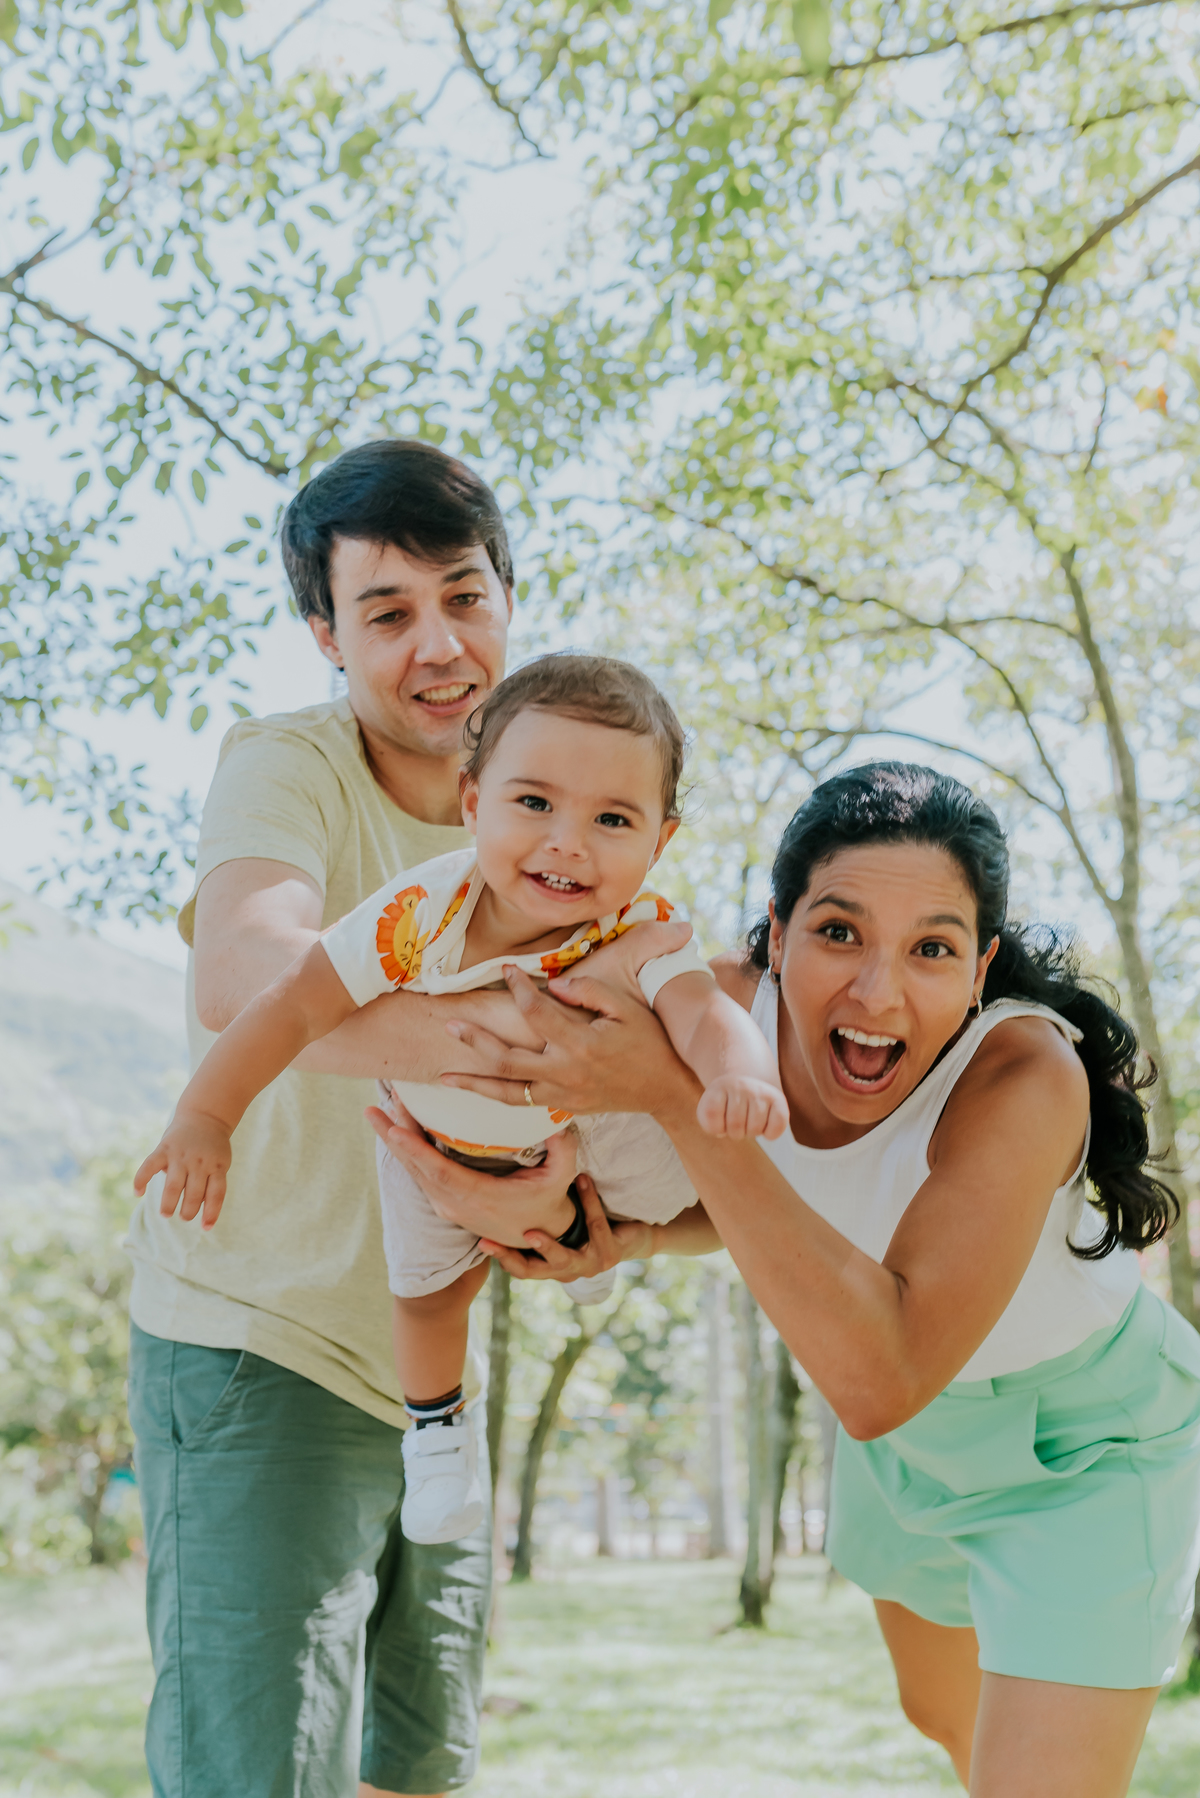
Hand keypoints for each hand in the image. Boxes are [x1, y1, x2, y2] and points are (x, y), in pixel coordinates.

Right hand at [134, 1111, 232, 1230]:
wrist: (205, 1116)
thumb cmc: (212, 1148)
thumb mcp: (219, 1163)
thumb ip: (208, 1183)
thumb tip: (195, 1208)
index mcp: (217, 1167)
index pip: (216, 1194)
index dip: (211, 1213)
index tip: (206, 1228)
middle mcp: (200, 1162)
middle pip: (194, 1193)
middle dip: (188, 1210)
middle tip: (183, 1217)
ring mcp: (181, 1155)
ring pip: (174, 1185)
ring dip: (169, 1203)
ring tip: (166, 1214)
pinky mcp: (165, 1148)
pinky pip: (150, 1165)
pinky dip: (141, 1179)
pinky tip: (137, 1192)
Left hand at [365, 1099, 578, 1245]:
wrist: (540, 1238)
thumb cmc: (549, 1202)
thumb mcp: (562, 1177)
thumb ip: (563, 1149)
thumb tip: (558, 1118)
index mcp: (480, 1196)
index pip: (440, 1172)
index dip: (416, 1151)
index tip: (394, 1130)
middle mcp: (457, 1204)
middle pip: (418, 1169)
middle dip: (394, 1137)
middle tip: (373, 1111)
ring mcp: (449, 1207)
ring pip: (415, 1173)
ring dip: (395, 1143)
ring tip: (377, 1115)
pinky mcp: (446, 1205)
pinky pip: (420, 1176)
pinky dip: (406, 1153)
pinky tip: (395, 1133)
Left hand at [440, 963, 698, 1121]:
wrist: (667, 1090)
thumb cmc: (650, 1042)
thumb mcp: (627, 1008)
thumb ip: (590, 992)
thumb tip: (556, 984)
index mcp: (581, 1044)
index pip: (536, 1011)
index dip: (517, 987)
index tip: (506, 970)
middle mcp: (566, 1073)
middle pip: (507, 1060)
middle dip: (475, 1042)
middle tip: (449, 1024)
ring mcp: (563, 1094)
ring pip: (508, 1092)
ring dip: (474, 1084)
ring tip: (443, 1076)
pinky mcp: (564, 1106)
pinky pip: (523, 1103)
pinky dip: (497, 1098)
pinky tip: (478, 1090)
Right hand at [480, 1173, 654, 1282]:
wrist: (634, 1234)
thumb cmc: (589, 1225)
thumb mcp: (559, 1222)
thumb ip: (536, 1217)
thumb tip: (499, 1191)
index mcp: (552, 1266)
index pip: (521, 1268)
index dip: (501, 1257)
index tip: (481, 1241)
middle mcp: (568, 1271)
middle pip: (534, 1272)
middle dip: (511, 1258)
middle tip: (491, 1243)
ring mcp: (590, 1265)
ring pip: (564, 1258)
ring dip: (547, 1246)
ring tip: (531, 1233)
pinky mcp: (610, 1254)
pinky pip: (596, 1225)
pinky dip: (588, 1200)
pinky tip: (582, 1180)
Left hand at [696, 1076, 788, 1140]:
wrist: (748, 1082)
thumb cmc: (727, 1104)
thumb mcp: (712, 1108)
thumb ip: (710, 1122)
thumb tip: (722, 1132)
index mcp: (718, 1087)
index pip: (710, 1113)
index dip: (715, 1127)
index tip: (720, 1121)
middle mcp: (740, 1085)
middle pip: (735, 1125)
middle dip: (735, 1132)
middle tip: (738, 1124)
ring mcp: (760, 1091)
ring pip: (754, 1128)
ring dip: (751, 1133)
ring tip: (750, 1123)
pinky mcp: (778, 1099)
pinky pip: (777, 1125)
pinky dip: (771, 1134)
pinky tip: (765, 1128)